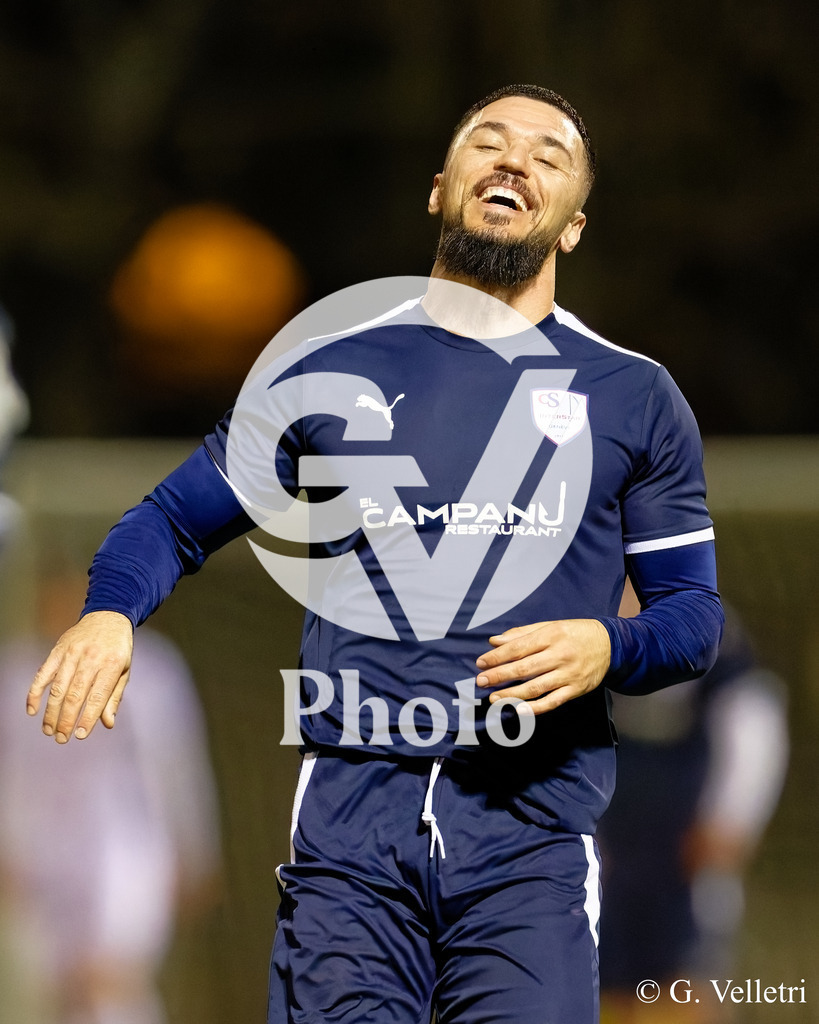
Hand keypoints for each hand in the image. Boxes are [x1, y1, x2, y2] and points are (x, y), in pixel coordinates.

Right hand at [26, 611, 133, 742]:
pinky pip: (43, 674)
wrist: (108, 616)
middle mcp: (90, 658)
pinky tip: (32, 710)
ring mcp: (72, 653)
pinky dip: (35, 692)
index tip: (80, 735)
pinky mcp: (58, 650)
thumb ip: (114, 697)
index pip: (97, 696)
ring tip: (49, 731)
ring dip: (51, 712)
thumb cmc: (118, 648)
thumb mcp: (124, 670)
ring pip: (58, 688)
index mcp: (111, 664)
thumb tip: (107, 723)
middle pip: (75, 695)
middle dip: (67, 720)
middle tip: (62, 738)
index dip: (87, 718)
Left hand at [475, 619, 610, 715]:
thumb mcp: (549, 626)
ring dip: (512, 694)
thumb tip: (494, 641)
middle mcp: (560, 654)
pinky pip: (553, 701)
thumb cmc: (574, 633)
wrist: (609, 644)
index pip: (519, 647)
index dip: (498, 656)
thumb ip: (521, 634)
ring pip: (536, 687)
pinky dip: (535, 708)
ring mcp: (569, 674)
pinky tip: (519, 710)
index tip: (481, 663)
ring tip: (494, 698)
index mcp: (551, 635)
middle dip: (500, 676)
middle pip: (525, 668)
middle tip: (481, 681)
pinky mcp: (576, 690)